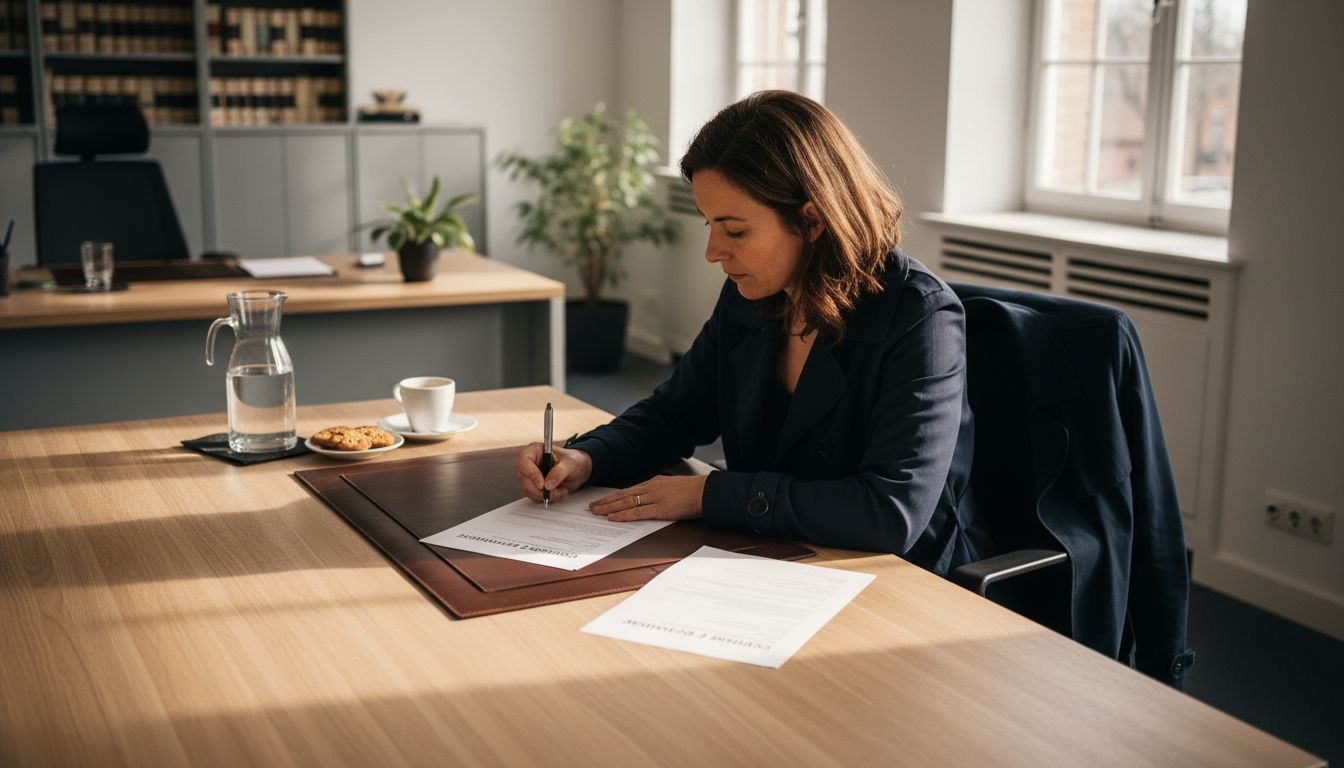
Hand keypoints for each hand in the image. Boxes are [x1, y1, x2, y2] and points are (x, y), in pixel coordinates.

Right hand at [515, 444, 592, 502]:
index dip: (531, 474)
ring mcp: (530, 476)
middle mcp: (530, 463)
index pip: (524, 462)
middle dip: (540, 490)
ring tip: (561, 491)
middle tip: (555, 492)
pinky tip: (558, 493)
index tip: (542, 485)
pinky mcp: (534, 486)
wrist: (579, 470)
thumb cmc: (574, 461)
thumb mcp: (570, 464)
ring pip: (528, 490)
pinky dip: (547, 498)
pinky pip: (534, 496)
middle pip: (524, 479)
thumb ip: (559, 472)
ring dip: (544, 495)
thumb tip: (548, 484)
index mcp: (535, 451)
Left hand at [590, 475, 707, 521]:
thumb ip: (661, 492)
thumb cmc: (693, 491)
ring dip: (609, 508)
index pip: (629, 490)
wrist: (705, 492)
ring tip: (596, 512)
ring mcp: (654, 498)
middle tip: (592, 507)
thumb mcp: (673, 487)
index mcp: (654, 483)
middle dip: (606, 502)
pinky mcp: (660, 509)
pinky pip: (637, 513)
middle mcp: (651, 488)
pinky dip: (623, 515)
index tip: (603, 500)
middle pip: (623, 495)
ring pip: (626, 503)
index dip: (614, 496)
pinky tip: (613, 517)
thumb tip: (651, 500)